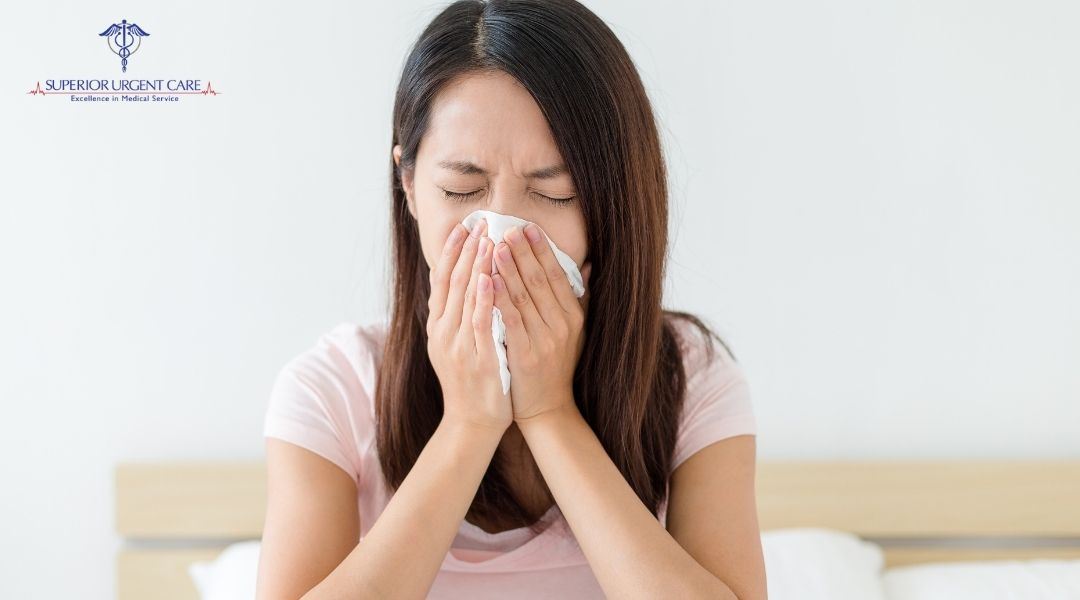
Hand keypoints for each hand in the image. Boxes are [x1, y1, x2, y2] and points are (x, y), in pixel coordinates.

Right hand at [426, 219, 512, 433]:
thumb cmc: (473, 381)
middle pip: (452, 282)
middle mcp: (443, 331)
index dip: (452, 251)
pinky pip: (478, 322)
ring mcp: (457, 345)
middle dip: (467, 249)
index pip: (442, 279)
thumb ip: (462, 315)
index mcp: (438, 326)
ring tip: (488, 238)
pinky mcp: (475, 358)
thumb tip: (468, 283)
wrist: (472, 422)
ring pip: (464, 297)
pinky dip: (482, 298)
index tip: (464, 225)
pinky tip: (488, 277)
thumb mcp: (458, 344)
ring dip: (476, 265)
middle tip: (480, 222)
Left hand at [491, 223, 591, 421]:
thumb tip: (587, 266)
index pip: (557, 276)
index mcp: (572, 317)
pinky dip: (499, 298)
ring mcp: (544, 340)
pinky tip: (488, 280)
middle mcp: (562, 326)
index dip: (542, 251)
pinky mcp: (525, 354)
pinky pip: (510, 320)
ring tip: (496, 245)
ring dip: (509, 269)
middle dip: (524, 253)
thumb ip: (580, 298)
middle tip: (508, 228)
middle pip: (540, 281)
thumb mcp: (575, 332)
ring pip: (524, 297)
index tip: (529, 228)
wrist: (548, 408)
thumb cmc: (556, 366)